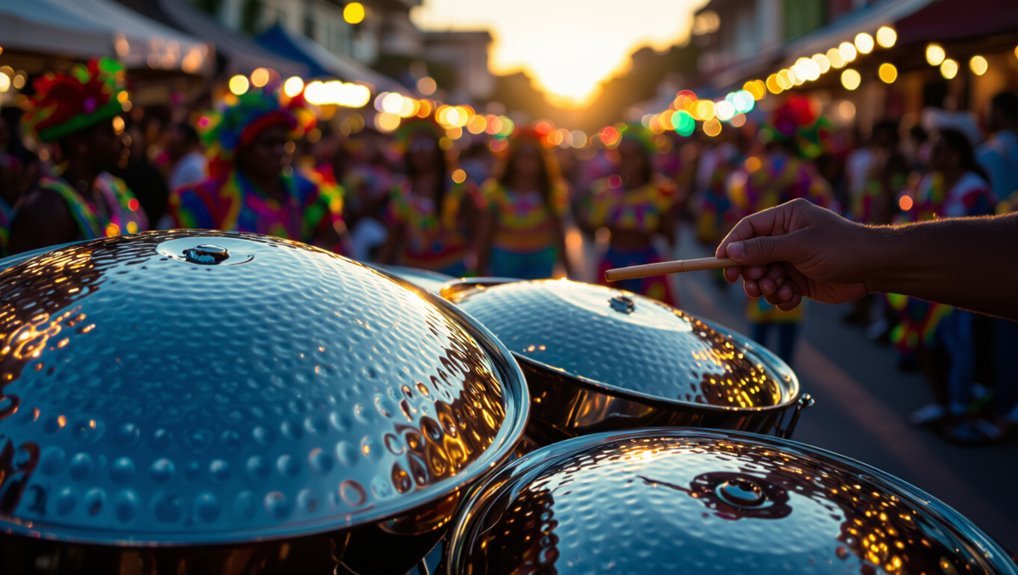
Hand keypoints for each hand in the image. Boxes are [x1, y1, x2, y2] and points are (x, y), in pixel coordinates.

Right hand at [715, 199, 870, 309]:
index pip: (747, 229)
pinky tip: (794, 297)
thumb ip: (763, 249)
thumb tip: (730, 251)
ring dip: (766, 288)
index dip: (731, 246)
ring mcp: (791, 260)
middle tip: (757, 284)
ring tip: (780, 290)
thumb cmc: (841, 248)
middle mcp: (785, 238)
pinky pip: (777, 292)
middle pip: (750, 257)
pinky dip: (781, 298)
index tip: (720, 263)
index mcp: (785, 219)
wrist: (875, 269)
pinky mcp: (798, 281)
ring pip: (762, 277)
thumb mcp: (799, 246)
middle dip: (751, 273)